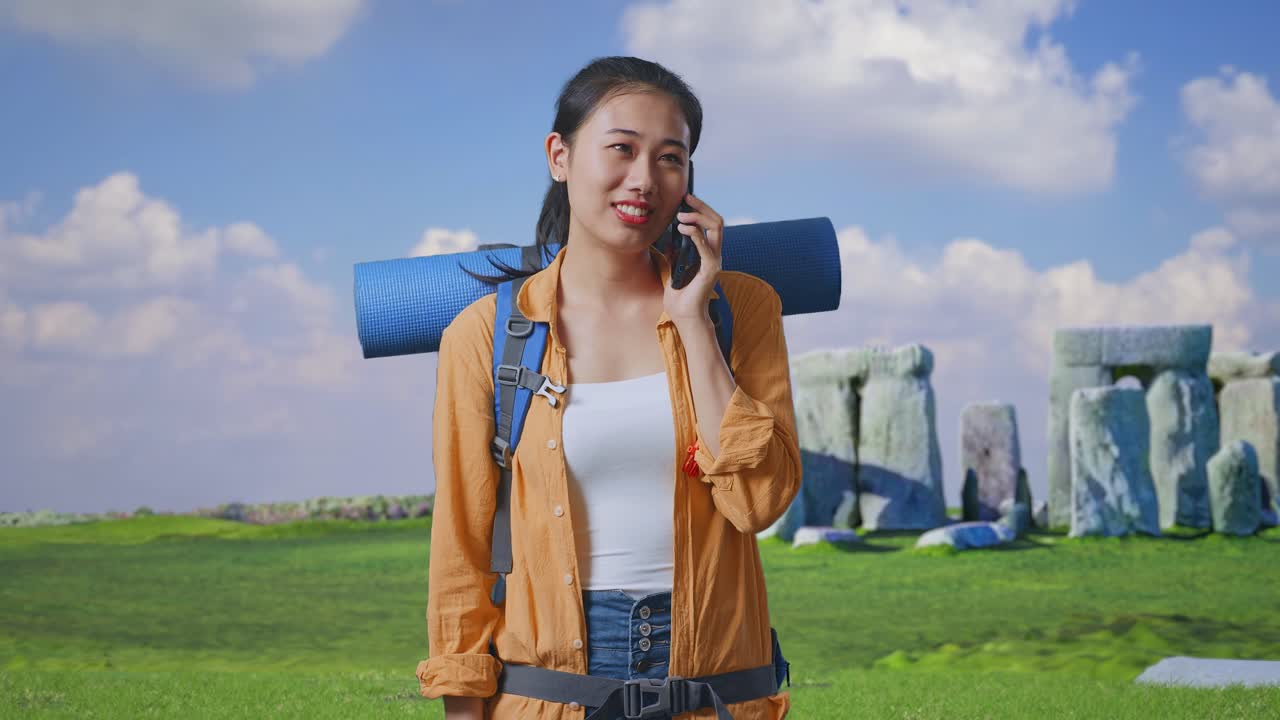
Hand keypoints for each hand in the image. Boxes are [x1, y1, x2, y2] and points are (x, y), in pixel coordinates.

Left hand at [662, 192, 723, 322]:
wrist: (684, 317)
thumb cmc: (680, 298)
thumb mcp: (673, 270)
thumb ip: (675, 255)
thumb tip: (670, 239)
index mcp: (707, 254)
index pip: (710, 224)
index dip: (700, 210)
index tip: (685, 201)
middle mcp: (714, 255)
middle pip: (716, 222)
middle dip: (702, 207)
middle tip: (686, 199)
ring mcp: (714, 261)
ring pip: (716, 228)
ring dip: (699, 217)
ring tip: (681, 216)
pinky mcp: (710, 269)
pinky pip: (706, 246)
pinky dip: (696, 234)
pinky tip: (683, 228)